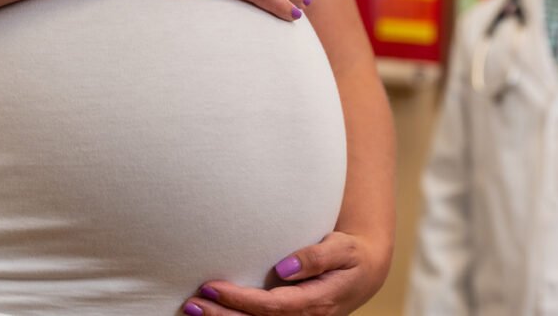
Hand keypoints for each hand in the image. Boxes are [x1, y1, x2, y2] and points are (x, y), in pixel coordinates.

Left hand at [180, 231, 390, 315]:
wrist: (365, 273)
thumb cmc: (352, 256)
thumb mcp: (343, 248)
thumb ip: (316, 256)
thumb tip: (283, 267)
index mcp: (317, 302)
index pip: (272, 306)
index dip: (241, 300)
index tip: (212, 287)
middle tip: (192, 304)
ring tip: (192, 310)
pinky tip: (213, 314)